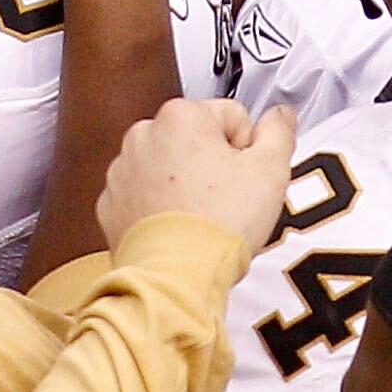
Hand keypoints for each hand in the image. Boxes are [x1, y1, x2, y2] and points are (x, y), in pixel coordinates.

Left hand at [92, 97, 302, 251]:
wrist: (176, 276)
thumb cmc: (218, 223)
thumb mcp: (270, 170)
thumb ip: (279, 131)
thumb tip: (280, 115)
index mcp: (182, 116)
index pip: (232, 116)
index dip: (247, 150)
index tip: (245, 178)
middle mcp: (145, 134)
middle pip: (197, 139)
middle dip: (213, 164)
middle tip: (226, 199)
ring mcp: (123, 170)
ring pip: (169, 167)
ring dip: (185, 185)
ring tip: (201, 216)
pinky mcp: (111, 204)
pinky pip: (144, 195)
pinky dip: (159, 207)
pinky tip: (178, 228)